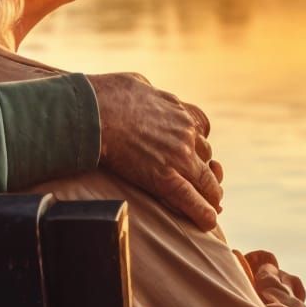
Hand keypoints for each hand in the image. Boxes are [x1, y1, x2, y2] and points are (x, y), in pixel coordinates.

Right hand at [88, 71, 222, 230]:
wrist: (93, 112)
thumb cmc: (107, 95)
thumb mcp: (137, 84)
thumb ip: (148, 94)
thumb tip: (143, 93)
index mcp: (178, 110)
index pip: (201, 128)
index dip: (199, 143)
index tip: (195, 152)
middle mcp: (185, 132)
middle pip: (206, 156)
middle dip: (207, 172)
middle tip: (207, 185)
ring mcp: (178, 156)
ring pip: (206, 180)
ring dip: (209, 193)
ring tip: (211, 206)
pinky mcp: (164, 177)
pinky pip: (190, 198)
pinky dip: (202, 212)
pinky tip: (208, 222)